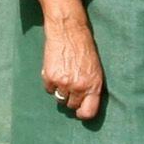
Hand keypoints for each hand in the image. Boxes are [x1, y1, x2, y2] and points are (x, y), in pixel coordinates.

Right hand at [38, 0, 103, 121]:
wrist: (69, 30)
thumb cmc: (84, 48)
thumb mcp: (95, 69)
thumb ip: (91, 87)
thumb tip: (84, 104)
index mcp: (93, 85)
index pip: (88, 112)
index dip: (82, 113)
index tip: (79, 111)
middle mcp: (79, 87)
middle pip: (71, 105)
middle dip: (71, 98)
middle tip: (70, 84)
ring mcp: (64, 83)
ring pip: (59, 98)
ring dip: (60, 90)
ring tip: (63, 75)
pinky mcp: (50, 77)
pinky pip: (49, 89)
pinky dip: (50, 83)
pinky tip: (55, 69)